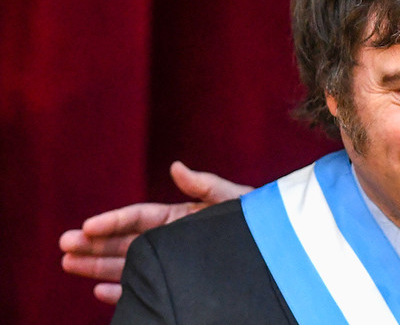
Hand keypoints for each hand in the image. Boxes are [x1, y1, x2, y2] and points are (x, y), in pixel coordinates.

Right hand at [59, 161, 252, 303]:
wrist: (281, 248)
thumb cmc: (260, 220)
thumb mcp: (236, 199)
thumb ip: (206, 185)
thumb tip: (176, 166)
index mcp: (179, 217)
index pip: (137, 218)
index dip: (111, 222)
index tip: (86, 226)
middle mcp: (170, 240)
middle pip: (124, 242)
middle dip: (93, 244)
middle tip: (63, 247)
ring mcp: (173, 262)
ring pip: (127, 264)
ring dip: (97, 265)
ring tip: (68, 264)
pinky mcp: (179, 284)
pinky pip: (146, 287)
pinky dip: (122, 289)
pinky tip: (100, 289)